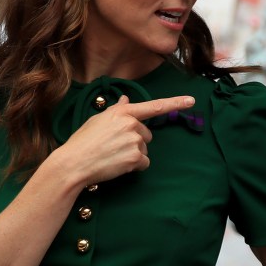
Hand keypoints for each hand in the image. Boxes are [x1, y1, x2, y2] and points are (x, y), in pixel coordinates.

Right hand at [55, 94, 194, 186]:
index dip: (175, 103)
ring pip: (145, 149)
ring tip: (113, 156)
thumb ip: (116, 110)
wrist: (74, 163)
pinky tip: (118, 165)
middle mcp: (131, 124)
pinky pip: (144, 163)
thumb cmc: (82, 141)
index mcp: (122, 112)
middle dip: (136, 141)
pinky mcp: (135, 158)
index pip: (154, 106)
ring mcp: (134, 141)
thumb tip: (127, 99)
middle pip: (147, 134)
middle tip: (114, 146)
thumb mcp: (98, 120)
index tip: (191, 101)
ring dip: (134, 154)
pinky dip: (134, 166)